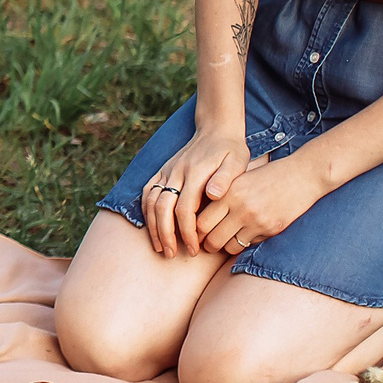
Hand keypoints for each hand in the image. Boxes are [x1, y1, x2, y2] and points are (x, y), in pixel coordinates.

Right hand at [140, 122, 254, 258]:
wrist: (216, 128)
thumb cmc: (231, 150)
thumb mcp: (237, 161)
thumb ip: (225, 178)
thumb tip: (213, 195)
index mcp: (194, 173)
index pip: (185, 208)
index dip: (187, 231)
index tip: (194, 249)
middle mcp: (176, 172)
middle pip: (163, 208)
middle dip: (166, 234)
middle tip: (172, 255)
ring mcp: (167, 170)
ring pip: (151, 201)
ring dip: (153, 226)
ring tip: (160, 247)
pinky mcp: (163, 170)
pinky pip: (148, 192)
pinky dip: (146, 211)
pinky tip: (151, 226)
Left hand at [195, 153, 328, 255]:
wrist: (301, 175)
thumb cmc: (266, 175)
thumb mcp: (239, 178)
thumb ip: (220, 195)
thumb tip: (198, 219)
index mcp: (228, 192)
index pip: (201, 222)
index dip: (196, 231)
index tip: (198, 232)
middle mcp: (240, 208)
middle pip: (212, 239)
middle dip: (208, 245)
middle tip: (209, 243)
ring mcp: (256, 220)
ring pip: (230, 247)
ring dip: (226, 246)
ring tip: (226, 240)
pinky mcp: (271, 229)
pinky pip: (249, 245)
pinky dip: (245, 243)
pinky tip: (246, 234)